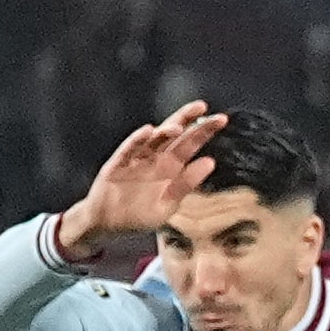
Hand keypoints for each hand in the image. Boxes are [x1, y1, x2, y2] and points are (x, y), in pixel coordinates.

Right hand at [57, 102, 228, 263]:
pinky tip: (147, 131)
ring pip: (153, 140)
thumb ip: (186, 184)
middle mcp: (156, 157)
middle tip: (202, 106)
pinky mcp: (117, 164)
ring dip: (164, 131)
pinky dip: (137, 140)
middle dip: (187, 119)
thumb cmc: (139, 214)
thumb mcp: (168, 204)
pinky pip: (128, 149)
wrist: (108, 223)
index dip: (204, 130)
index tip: (221, 119)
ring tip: (179, 127)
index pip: (190, 143)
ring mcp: (136, 158)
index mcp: (171, 166)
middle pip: (173, 134)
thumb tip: (210, 162)